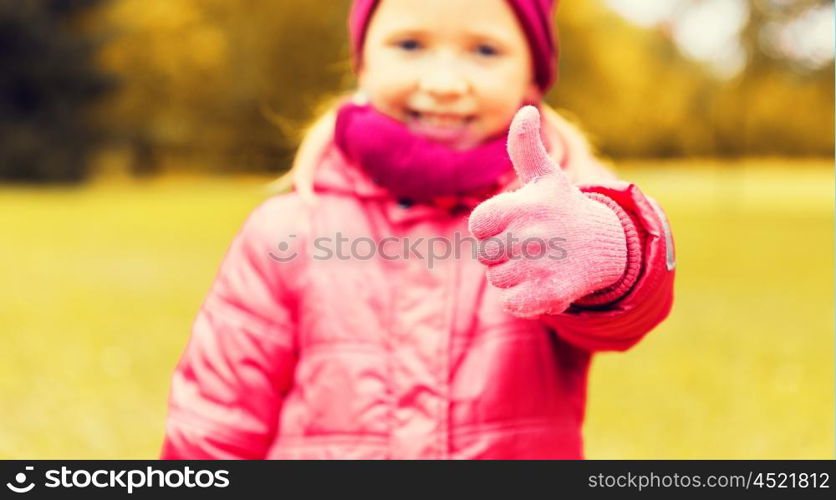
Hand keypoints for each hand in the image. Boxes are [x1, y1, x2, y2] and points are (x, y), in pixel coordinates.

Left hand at [467, 106, 628, 317]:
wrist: (606, 246)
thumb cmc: (562, 208)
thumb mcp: (544, 176)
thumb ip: (524, 146)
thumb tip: (525, 110)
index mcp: (523, 206)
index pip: (478, 226)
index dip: (492, 228)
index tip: (515, 223)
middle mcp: (533, 234)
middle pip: (486, 256)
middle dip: (503, 253)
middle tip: (531, 244)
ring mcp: (543, 264)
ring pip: (498, 280)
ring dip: (514, 276)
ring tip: (540, 261)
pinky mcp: (553, 293)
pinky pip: (512, 303)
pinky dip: (522, 298)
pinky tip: (542, 282)